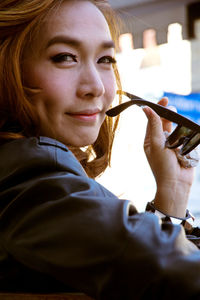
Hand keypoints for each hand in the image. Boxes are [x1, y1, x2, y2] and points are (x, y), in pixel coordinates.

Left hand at [143, 97, 193, 217]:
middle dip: (170, 115)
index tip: (165, 100)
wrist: (176, 183)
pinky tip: (188, 133)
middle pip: (166, 121)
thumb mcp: (156, 144)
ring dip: (179, 124)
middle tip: (174, 112)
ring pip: (177, 127)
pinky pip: (186, 135)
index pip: (153, 119)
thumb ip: (154, 125)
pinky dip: (188, 132)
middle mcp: (161, 140)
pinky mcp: (184, 147)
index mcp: (150, 139)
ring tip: (179, 128)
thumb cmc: (162, 165)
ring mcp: (173, 143)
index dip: (158, 109)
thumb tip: (146, 108)